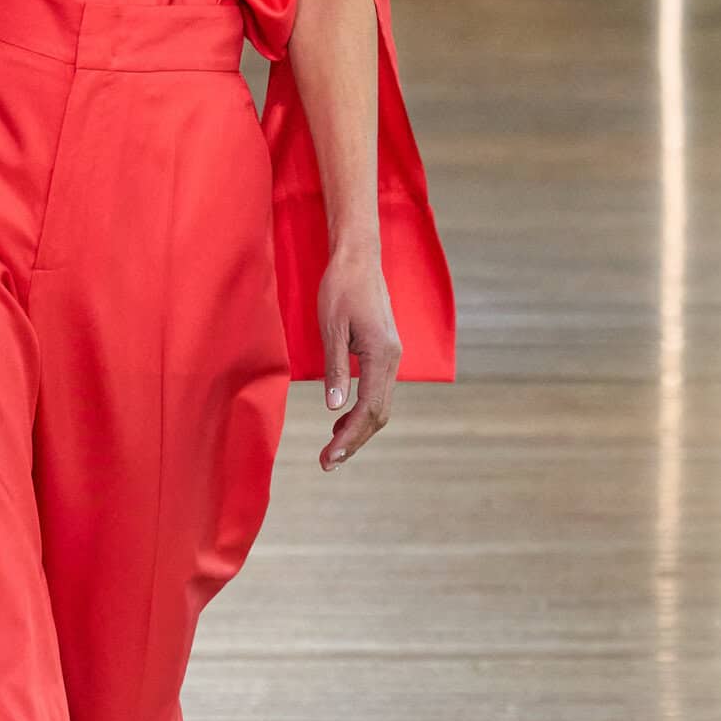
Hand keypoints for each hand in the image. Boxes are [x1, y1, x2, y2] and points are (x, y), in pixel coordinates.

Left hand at [316, 242, 400, 471]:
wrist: (358, 258)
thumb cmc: (340, 288)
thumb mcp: (331, 328)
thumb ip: (335, 369)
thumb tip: (334, 407)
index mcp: (382, 355)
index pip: (368, 408)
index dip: (350, 436)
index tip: (330, 456)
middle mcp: (393, 359)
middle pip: (378, 414)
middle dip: (354, 440)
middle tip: (327, 462)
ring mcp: (391, 356)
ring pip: (380, 405)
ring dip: (358, 428)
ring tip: (332, 448)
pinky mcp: (384, 352)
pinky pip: (377, 390)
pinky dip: (360, 411)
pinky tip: (340, 419)